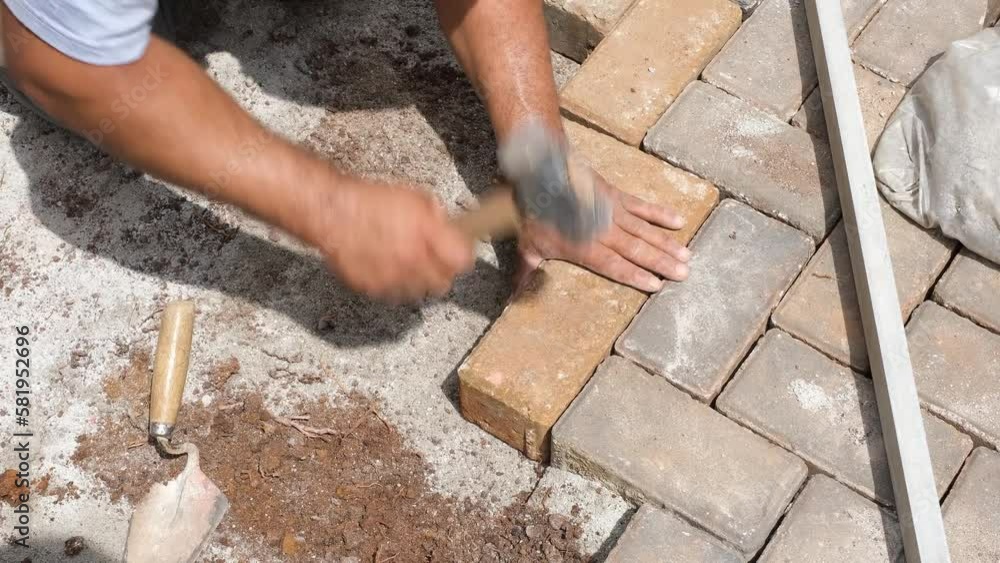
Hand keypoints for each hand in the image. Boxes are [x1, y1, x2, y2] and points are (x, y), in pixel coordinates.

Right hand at [314, 180, 473, 302]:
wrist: (333, 213)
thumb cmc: (371, 201)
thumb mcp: (414, 197)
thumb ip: (436, 216)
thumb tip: (450, 226)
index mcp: (427, 238)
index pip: (462, 261)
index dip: (462, 255)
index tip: (460, 251)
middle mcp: (412, 263)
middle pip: (443, 282)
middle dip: (442, 270)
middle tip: (433, 257)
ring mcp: (392, 279)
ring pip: (419, 291)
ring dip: (418, 278)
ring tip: (406, 259)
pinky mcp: (373, 288)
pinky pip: (393, 291)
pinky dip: (394, 281)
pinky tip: (387, 263)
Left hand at [516, 168, 690, 292]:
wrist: (541, 170)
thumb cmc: (534, 210)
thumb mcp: (527, 244)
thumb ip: (527, 272)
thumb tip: (514, 297)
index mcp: (585, 248)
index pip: (616, 266)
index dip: (636, 276)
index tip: (656, 285)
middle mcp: (604, 232)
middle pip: (638, 250)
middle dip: (662, 263)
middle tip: (684, 274)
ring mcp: (613, 212)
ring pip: (646, 231)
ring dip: (667, 244)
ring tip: (687, 256)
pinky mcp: (617, 196)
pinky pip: (643, 206)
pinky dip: (660, 214)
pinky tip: (679, 221)